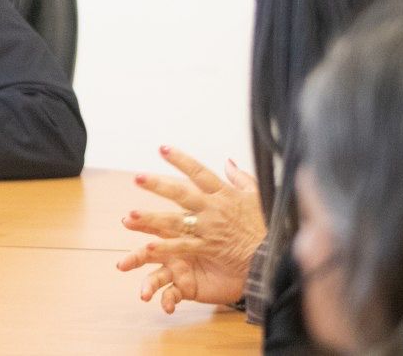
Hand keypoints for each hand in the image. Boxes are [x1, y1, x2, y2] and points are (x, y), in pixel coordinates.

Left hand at [116, 145, 266, 309]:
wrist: (273, 254)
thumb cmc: (265, 224)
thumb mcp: (257, 195)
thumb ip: (240, 177)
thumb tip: (228, 161)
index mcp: (224, 193)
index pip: (198, 171)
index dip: (180, 159)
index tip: (162, 148)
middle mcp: (213, 209)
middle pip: (181, 194)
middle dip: (158, 185)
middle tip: (137, 177)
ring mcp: (209, 229)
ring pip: (176, 222)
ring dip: (151, 219)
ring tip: (129, 216)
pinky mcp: (208, 248)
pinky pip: (183, 247)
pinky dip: (166, 247)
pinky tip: (147, 246)